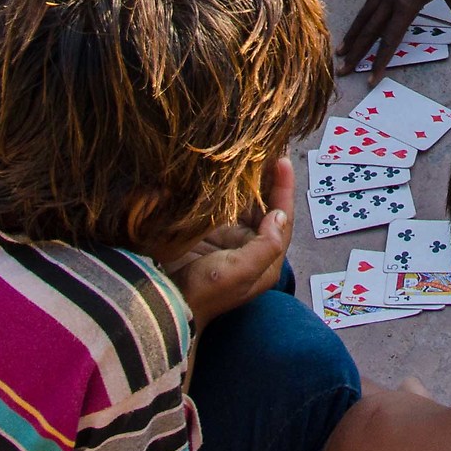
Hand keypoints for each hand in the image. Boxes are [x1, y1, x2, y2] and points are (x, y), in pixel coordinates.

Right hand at [169, 159, 291, 325]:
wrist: (166, 302)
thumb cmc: (207, 291)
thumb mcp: (241, 272)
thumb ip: (265, 246)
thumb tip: (279, 215)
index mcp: (265, 261)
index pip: (283, 219)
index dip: (284, 189)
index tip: (283, 161)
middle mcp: (250, 248)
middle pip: (266, 208)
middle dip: (268, 181)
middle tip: (268, 148)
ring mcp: (229, 240)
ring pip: (245, 204)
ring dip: (249, 182)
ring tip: (251, 153)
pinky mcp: (209, 233)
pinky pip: (223, 206)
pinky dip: (227, 189)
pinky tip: (227, 170)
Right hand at [341, 0, 450, 85]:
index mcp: (405, 7)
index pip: (390, 41)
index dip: (380, 62)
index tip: (371, 79)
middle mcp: (390, 1)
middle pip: (370, 33)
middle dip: (357, 54)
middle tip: (341, 71)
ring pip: (364, 18)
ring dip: (353, 35)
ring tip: (340, 50)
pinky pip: (370, 1)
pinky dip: (363, 13)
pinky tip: (360, 18)